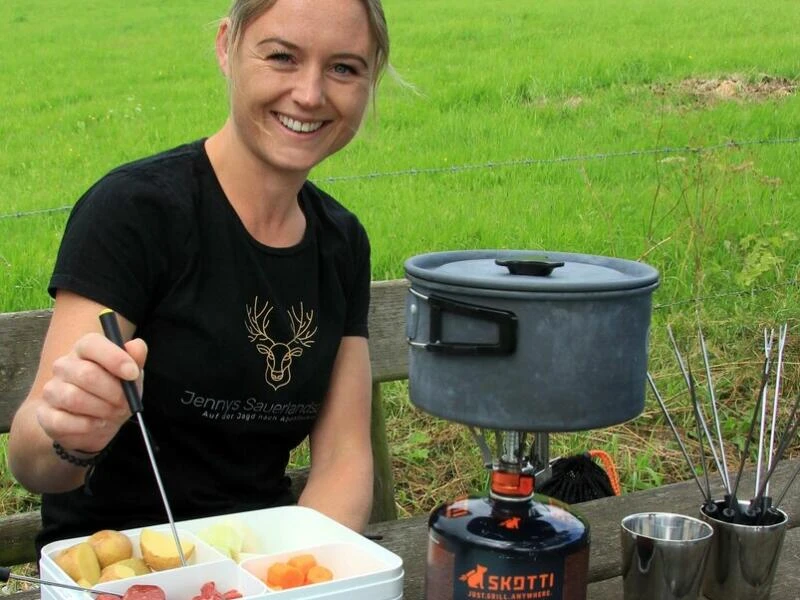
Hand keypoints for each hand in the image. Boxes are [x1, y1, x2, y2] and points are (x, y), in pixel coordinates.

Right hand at [36, 332, 147, 453]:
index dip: (115, 358)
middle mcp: (63, 366)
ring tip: (112, 414)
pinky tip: (97, 424)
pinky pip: (62, 421)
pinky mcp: (45, 414)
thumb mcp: (131, 375)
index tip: (133, 374)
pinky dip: (86, 426)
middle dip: (113, 392)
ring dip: (101, 410)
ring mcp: (51, 389)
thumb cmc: (114, 391)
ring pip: (74, 398)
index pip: (92, 344)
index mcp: (85, 349)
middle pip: (86, 374)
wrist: (94, 422)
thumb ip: (135, 359)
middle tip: (126, 403)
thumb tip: (138, 346)